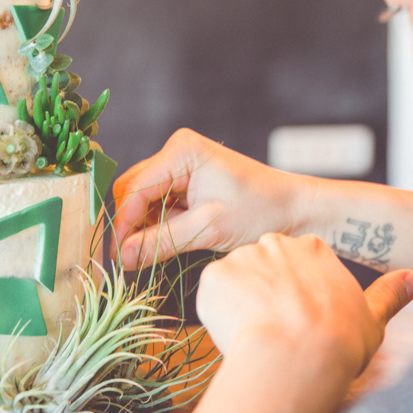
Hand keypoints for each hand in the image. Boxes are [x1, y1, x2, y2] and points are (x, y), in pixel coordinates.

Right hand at [112, 129, 311, 268]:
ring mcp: (181, 166)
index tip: (117, 257)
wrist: (295, 209)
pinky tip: (163, 243)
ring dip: (143, 227)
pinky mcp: (187, 182)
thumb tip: (123, 258)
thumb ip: (161, 241)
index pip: (135, 189)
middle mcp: (177, 151)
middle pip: (133, 191)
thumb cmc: (261, 211)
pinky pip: (159, 204)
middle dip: (129, 225)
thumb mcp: (208, 229)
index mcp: (182, 151)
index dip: (122, 224)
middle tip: (126, 260)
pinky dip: (157, 225)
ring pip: (143, 200)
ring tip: (147, 255)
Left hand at [196, 233, 412, 379]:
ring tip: (259, 338)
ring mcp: (243, 256)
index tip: (300, 322)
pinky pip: (212, 296)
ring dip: (241, 306)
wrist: (296, 361)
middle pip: (263, 269)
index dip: (297, 297)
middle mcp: (277, 243)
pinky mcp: (214, 276)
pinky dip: (219, 316)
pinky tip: (238, 335)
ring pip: (235, 282)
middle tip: (276, 333)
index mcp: (315, 248)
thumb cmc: (338, 346)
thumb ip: (389, 295)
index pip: (298, 265)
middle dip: (265, 297)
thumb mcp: (373, 320)